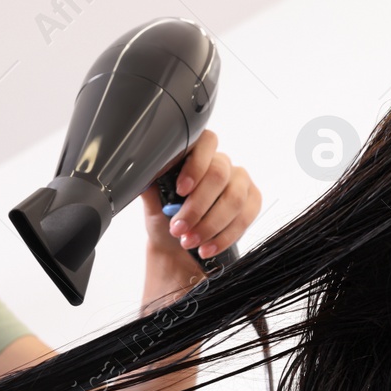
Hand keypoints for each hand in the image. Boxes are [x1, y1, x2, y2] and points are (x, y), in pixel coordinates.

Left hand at [140, 129, 260, 279]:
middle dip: (197, 207)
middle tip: (178, 228)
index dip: (195, 166)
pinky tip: (207, 247)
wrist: (177, 245)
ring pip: (234, 199)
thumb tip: (138, 173)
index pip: (205, 142)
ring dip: (210, 225)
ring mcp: (240, 181)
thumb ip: (149, 183)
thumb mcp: (152, 200)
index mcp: (197, 153)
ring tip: (190, 241)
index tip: (180, 190)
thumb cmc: (165, 217)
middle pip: (219, 175)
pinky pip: (245, 217)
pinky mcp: (252, 202)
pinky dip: (224, 237)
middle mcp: (221, 163)